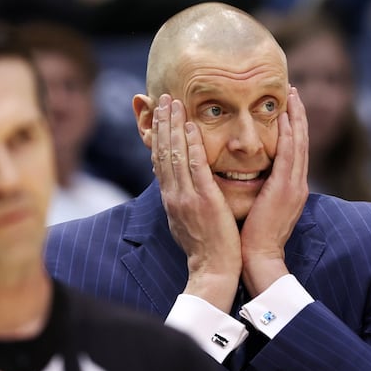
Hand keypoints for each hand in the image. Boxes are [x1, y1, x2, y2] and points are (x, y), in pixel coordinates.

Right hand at [152, 94, 240, 311]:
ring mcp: (186, 197)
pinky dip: (192, 145)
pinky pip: (195, 167)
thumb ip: (183, 201)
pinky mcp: (203, 201)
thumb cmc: (205, 249)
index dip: (158, 136)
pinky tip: (191, 127)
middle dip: (162, 123)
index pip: (160, 161)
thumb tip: (179, 188)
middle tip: (162, 99)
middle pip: (163, 152)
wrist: (212, 271)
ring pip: (175, 154)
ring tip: (173, 103)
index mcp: (170, 199)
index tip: (159, 115)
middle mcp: (173, 195)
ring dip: (173, 126)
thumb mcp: (186, 222)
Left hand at [240, 86, 308, 296]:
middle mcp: (296, 184)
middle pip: (301, 141)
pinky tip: (286, 116)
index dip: (292, 127)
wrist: (258, 259)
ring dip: (296, 117)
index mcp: (289, 188)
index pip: (293, 150)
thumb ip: (260, 190)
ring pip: (299, 143)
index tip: (287, 106)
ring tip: (292, 95)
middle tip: (293, 91)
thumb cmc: (252, 237)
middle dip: (298, 115)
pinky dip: (290, 134)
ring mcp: (294, 186)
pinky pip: (290, 155)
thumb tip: (248, 176)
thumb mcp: (259, 208)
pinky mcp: (286, 190)